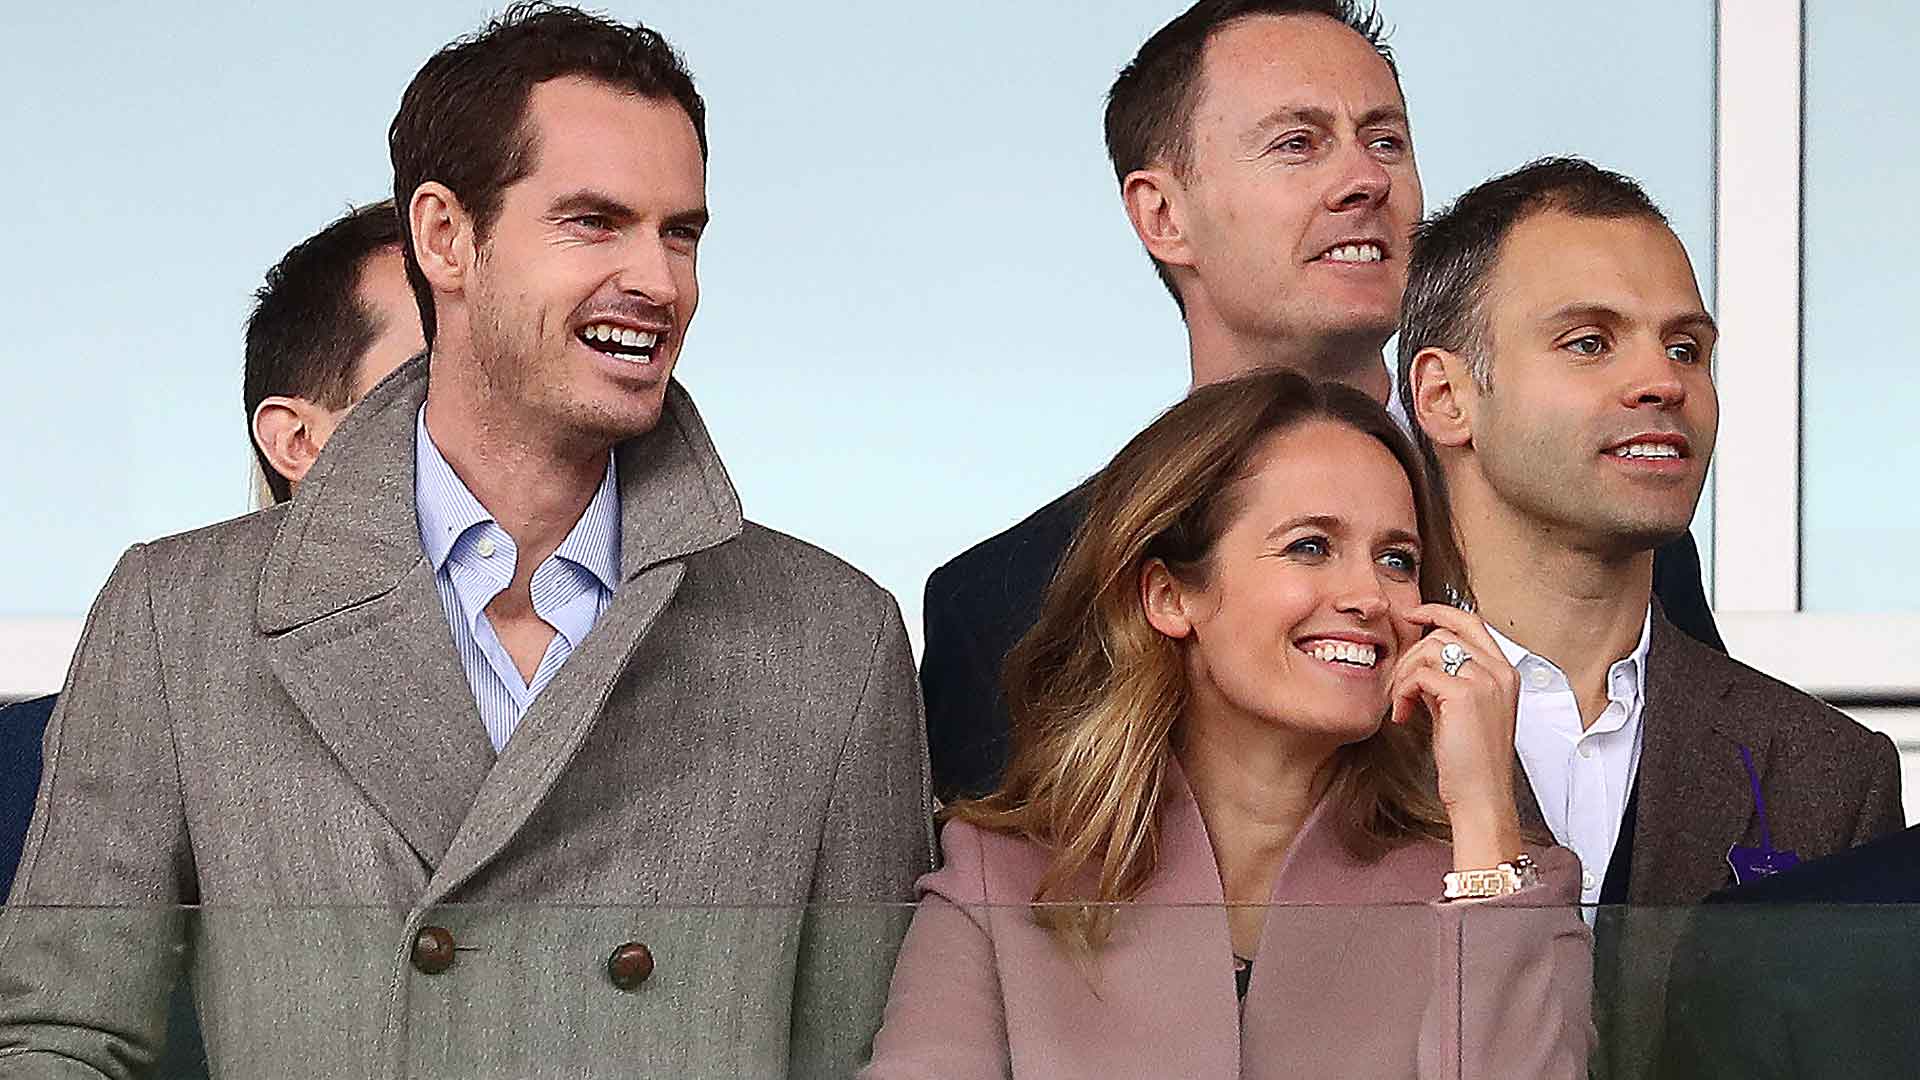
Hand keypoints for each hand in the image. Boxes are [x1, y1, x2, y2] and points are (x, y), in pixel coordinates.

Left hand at [1388, 604, 1522, 865]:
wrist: (1482, 797)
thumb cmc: (1471, 762)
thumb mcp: (1462, 711)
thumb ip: (1449, 680)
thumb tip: (1420, 662)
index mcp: (1505, 673)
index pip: (1471, 621)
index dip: (1439, 611)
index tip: (1412, 615)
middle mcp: (1500, 671)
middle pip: (1443, 633)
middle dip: (1410, 656)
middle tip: (1400, 688)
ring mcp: (1485, 680)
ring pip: (1427, 651)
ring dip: (1404, 677)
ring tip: (1402, 706)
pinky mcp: (1465, 694)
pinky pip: (1419, 675)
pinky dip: (1403, 693)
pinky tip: (1404, 717)